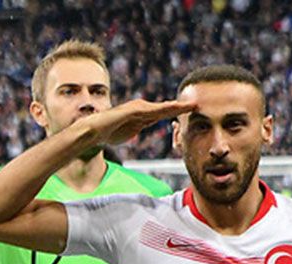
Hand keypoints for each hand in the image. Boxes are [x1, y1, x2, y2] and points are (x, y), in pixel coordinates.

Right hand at [74, 99, 194, 147]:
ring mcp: (137, 108)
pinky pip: (151, 110)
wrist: (93, 132)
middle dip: (182, 106)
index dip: (178, 111)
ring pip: (161, 108)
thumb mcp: (129, 132)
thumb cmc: (109, 132)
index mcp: (143, 114)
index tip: (192, 111)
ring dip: (176, 106)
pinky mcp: (132, 110)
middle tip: (198, 103)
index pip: (164, 113)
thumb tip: (143, 128)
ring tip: (191, 105)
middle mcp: (142, 108)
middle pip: (166, 108)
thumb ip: (139, 128)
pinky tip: (173, 108)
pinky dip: (163, 109)